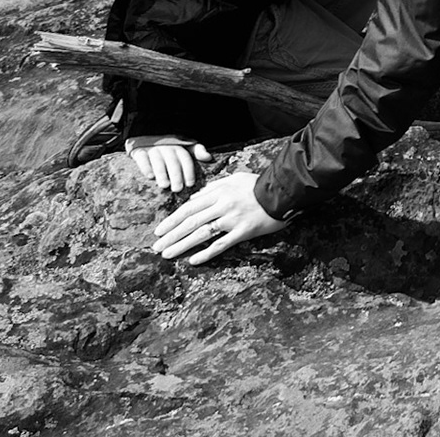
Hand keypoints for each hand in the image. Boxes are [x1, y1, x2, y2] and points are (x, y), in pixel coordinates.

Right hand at [126, 135, 210, 191]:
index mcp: (178, 147)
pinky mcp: (139, 151)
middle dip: (176, 175)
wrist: (147, 137)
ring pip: (158, 161)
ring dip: (161, 173)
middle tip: (177, 189)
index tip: (190, 184)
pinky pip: (142, 158)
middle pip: (172, 161)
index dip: (188, 171)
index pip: (185, 159)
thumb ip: (197, 151)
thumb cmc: (170, 147)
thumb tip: (209, 157)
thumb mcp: (185, 146)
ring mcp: (152, 148)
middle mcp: (166, 147)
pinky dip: (145, 167)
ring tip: (164, 185)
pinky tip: (149, 176)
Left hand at [152, 172, 287, 264]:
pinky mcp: (243, 232)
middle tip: (156, 247)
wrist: (283, 191)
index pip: (189, 208)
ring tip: (168, 254)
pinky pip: (221, 244)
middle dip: (171, 235)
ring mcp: (232, 220)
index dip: (172, 220)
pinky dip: (206, 254)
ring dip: (182, 245)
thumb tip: (195, 197)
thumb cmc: (258, 185)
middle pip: (191, 222)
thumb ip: (213, 187)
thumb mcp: (234, 178)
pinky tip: (193, 261)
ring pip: (201, 234)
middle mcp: (222, 206)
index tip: (159, 230)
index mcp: (218, 192)